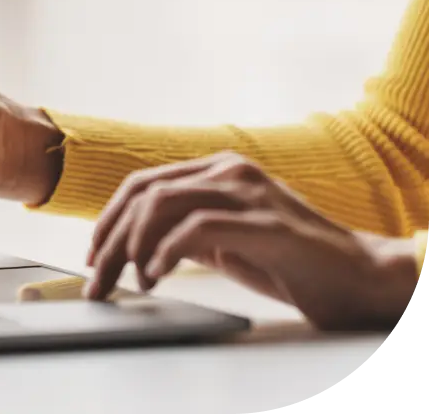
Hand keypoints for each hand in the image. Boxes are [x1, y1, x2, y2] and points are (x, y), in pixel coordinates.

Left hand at [84, 151, 418, 330]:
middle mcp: (229, 171)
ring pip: (160, 204)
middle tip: (97, 280)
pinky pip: (195, 228)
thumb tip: (133, 246)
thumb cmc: (289, 261)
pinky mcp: (264, 221)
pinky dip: (165, 252)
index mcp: (217, 170)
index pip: (142, 184)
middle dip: (110, 239)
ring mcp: (248, 192)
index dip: (108, 221)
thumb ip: (184, 230)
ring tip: (131, 281)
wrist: (356, 276)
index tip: (93, 257)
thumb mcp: (223, 240)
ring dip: (132, 247)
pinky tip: (157, 275)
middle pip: (143, 194)